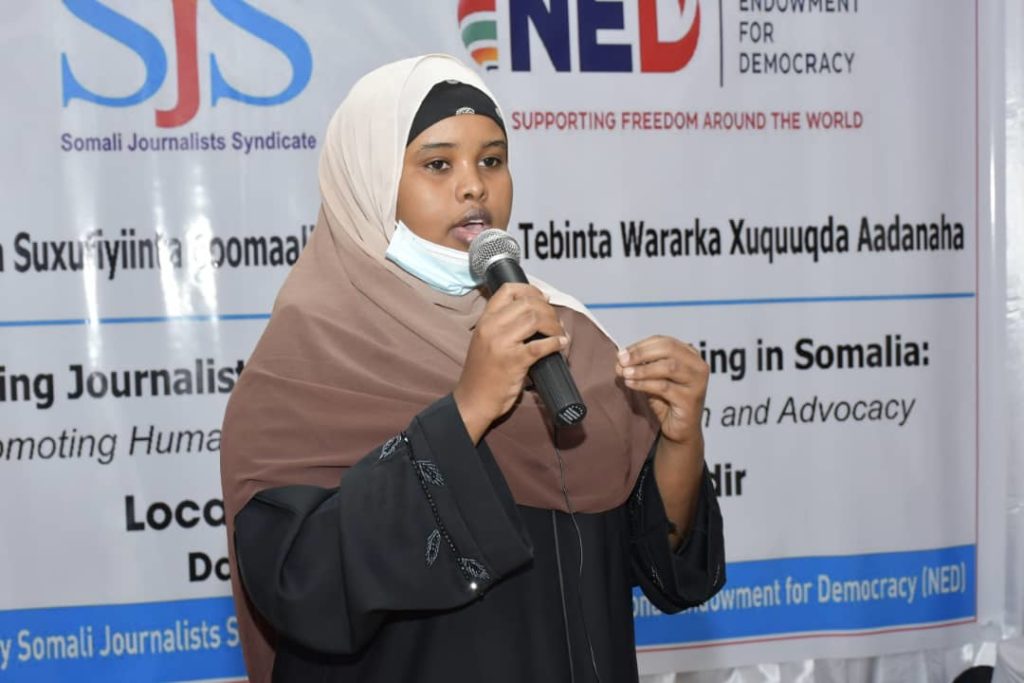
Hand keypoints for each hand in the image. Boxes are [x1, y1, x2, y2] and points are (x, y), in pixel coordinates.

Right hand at [454, 284, 567, 442]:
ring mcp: (502, 344)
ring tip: (559, 333)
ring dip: (554, 325)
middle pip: (527, 303)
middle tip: (555, 321)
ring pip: (535, 319)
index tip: (544, 298)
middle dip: (548, 309)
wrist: (473, 399)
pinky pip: (541, 345)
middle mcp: (491, 327)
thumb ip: (502, 325)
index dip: (531, 290)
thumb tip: (534, 311)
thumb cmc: (482, 371)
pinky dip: (556, 342)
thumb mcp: (485, 340)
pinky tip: (561, 344)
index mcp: (484, 320)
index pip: (508, 290)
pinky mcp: (514, 361)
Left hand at [616, 335, 708, 444]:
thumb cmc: (666, 401)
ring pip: (668, 367)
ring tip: (625, 373)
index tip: (621, 353)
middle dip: (641, 353)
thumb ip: (640, 366)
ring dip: (642, 369)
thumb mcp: (652, 378)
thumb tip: (620, 359)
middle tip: (622, 360)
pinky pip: (664, 387)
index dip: (641, 345)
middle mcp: (698, 366)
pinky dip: (644, 384)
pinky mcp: (691, 399)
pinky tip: (631, 384)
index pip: (664, 341)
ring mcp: (697, 382)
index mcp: (690, 355)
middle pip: (668, 350)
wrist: (680, 429)